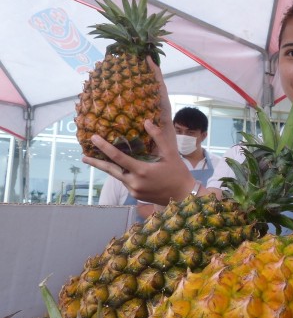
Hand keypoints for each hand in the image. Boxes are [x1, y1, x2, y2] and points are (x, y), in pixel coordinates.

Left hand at [82, 56, 195, 204]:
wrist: (183, 196)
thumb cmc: (178, 173)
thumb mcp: (170, 154)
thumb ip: (158, 137)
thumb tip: (146, 122)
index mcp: (141, 171)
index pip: (118, 157)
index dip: (104, 147)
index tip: (94, 138)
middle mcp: (134, 182)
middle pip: (111, 170)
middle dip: (96, 163)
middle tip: (83, 157)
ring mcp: (134, 190)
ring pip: (117, 176)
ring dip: (107, 168)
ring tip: (95, 161)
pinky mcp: (136, 195)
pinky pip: (125, 182)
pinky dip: (121, 174)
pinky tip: (118, 168)